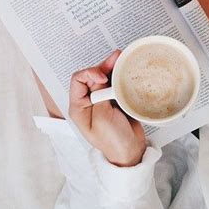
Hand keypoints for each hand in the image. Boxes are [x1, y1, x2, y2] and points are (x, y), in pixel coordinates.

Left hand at [69, 51, 145, 166]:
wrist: (130, 151)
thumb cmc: (112, 140)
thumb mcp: (102, 117)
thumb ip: (99, 94)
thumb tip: (100, 74)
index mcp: (78, 107)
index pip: (78, 80)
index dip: (90, 74)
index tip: (103, 77)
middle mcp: (88, 100)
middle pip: (92, 76)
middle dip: (103, 65)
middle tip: (116, 58)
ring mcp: (102, 99)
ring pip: (104, 76)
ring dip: (112, 67)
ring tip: (121, 56)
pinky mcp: (114, 99)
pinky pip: (115, 82)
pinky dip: (119, 74)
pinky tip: (125, 67)